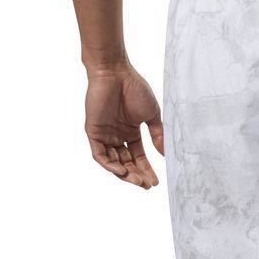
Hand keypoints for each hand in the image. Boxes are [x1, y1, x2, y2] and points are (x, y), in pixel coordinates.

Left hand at [85, 66, 163, 187]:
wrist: (115, 73)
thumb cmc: (135, 88)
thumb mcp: (152, 114)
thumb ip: (158, 134)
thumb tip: (166, 154)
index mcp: (130, 131)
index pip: (138, 156)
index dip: (147, 169)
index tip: (156, 181)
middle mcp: (117, 135)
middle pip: (126, 162)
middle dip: (137, 175)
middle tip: (147, 185)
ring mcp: (105, 135)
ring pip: (113, 161)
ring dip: (125, 173)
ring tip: (137, 181)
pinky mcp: (93, 132)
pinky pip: (100, 154)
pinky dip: (109, 164)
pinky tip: (122, 171)